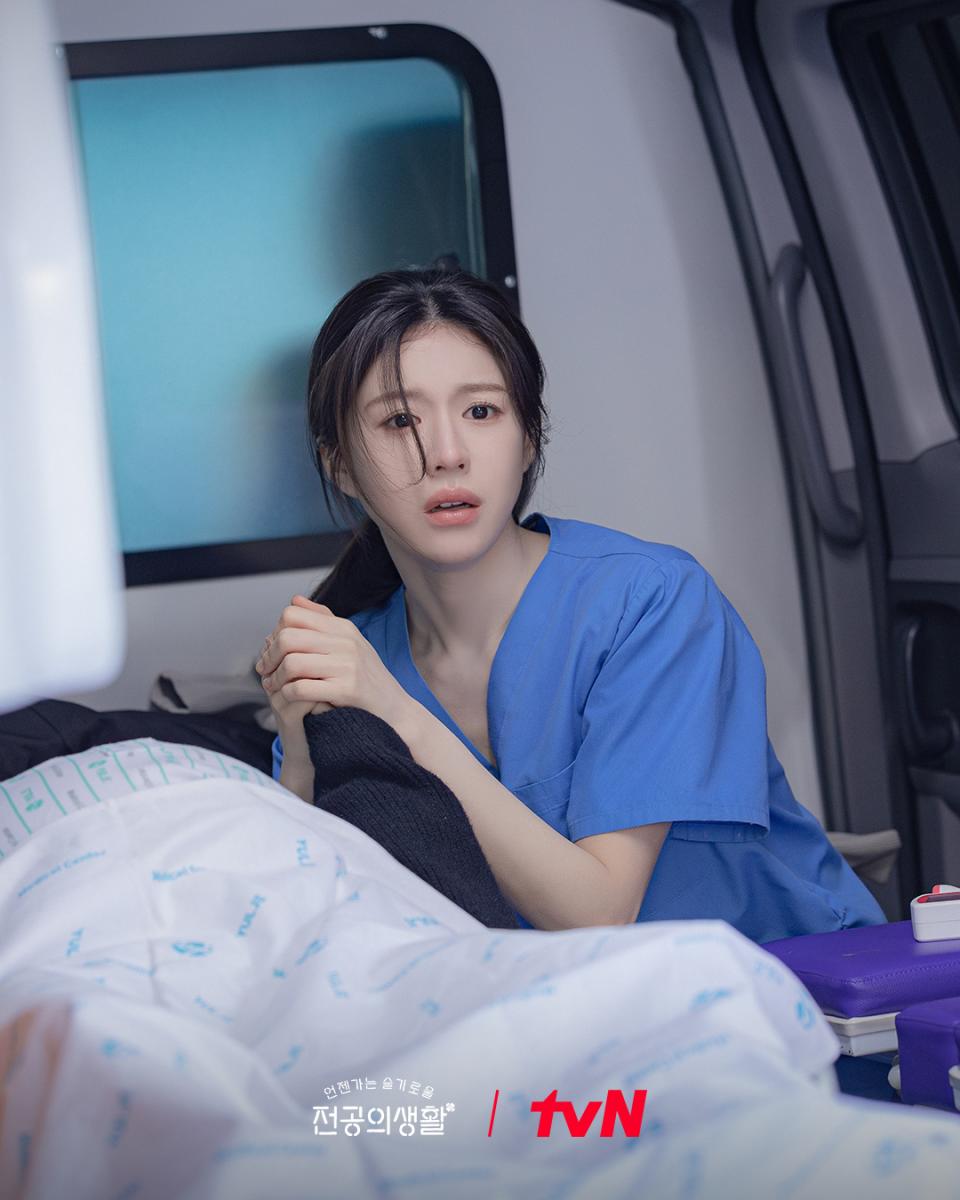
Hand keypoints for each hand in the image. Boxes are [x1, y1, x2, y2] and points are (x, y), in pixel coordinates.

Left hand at [256, 595, 418, 738]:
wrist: (394, 708)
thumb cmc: (366, 676)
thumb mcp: (349, 642)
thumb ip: (322, 620)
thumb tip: (295, 600)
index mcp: (343, 627)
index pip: (292, 615)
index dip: (275, 632)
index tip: (271, 650)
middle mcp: (346, 642)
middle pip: (288, 638)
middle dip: (269, 656)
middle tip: (265, 671)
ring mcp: (348, 666)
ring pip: (292, 663)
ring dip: (276, 677)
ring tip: (273, 686)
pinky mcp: (347, 690)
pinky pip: (302, 688)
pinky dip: (287, 693)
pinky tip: (287, 697)